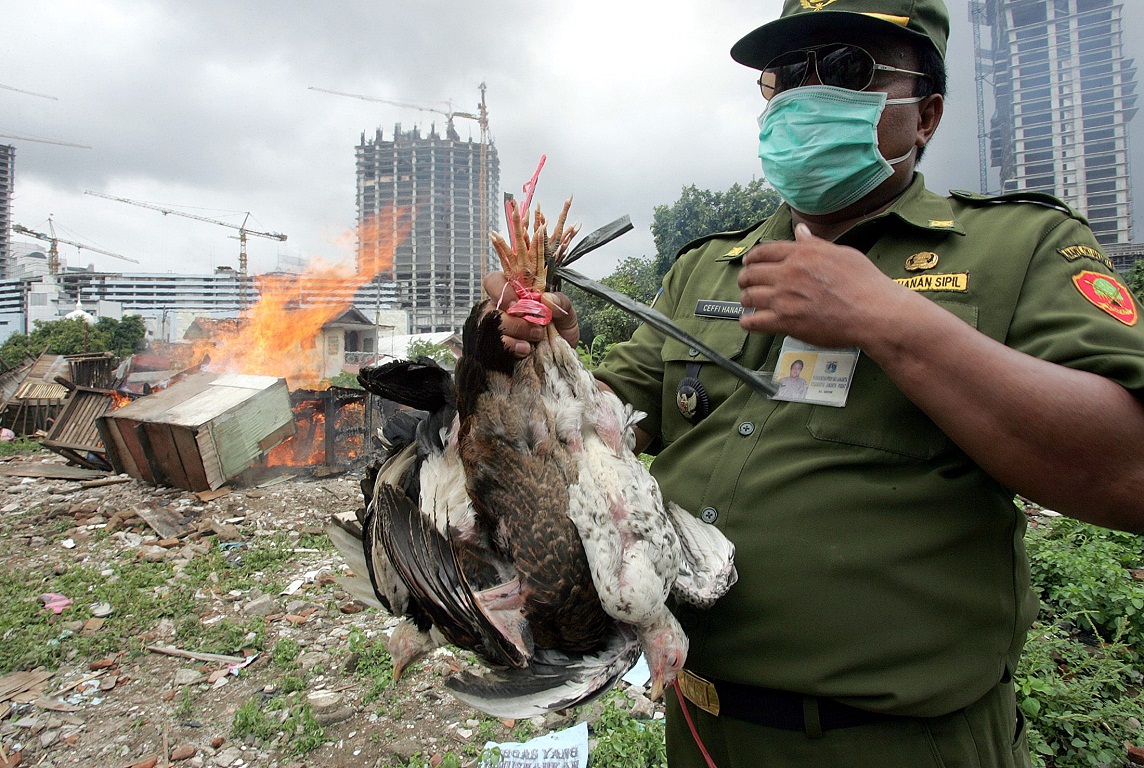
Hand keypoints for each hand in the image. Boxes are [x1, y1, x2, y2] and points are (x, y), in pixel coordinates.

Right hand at [482, 271, 579, 357]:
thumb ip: (561, 302)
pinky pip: (494, 347)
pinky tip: (525, 351)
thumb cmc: (560, 332)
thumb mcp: (567, 314)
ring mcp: (496, 331)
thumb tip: (546, 298)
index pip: (495, 281)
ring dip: (514, 334)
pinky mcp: (496, 349)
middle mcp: (502, 310)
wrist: (562, 359)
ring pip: (489, 328)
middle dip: (513, 320)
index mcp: (515, 294)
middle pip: (489, 308)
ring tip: (534, 340)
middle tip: (535, 329)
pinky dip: (511, 348)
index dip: (502, 291)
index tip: (518, 304)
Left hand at [737, 223, 904, 348]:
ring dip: (745, 299)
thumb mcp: (842, 253)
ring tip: (747, 302)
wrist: (873, 312)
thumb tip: (801, 231)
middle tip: (745, 283)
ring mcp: (785, 298)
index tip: (749, 262)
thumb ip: (815, 244)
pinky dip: (748, 322)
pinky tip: (749, 322)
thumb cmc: (864, 283)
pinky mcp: (785, 321)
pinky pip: (755, 322)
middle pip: (752, 273)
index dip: (752, 257)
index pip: (765, 251)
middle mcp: (789, 273)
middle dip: (745, 278)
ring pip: (749, 296)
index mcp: (802, 254)